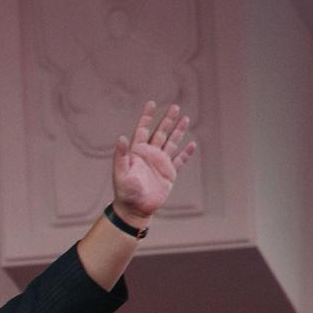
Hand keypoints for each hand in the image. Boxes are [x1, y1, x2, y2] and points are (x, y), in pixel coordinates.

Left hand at [111, 101, 195, 226]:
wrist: (135, 209)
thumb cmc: (124, 192)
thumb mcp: (120, 173)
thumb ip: (121, 156)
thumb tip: (121, 138)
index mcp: (137, 152)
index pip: (142, 130)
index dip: (146, 117)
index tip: (151, 103)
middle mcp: (149, 155)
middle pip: (160, 133)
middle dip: (167, 120)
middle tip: (175, 107)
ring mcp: (160, 163)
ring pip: (171, 143)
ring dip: (178, 131)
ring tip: (186, 118)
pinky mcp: (169, 174)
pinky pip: (179, 161)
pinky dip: (186, 153)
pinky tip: (192, 144)